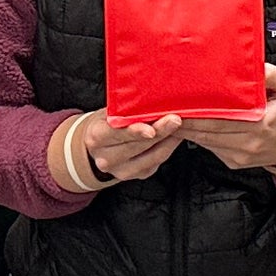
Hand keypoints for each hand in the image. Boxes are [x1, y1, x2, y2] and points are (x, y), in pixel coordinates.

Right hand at [63, 110, 184, 188]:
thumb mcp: (109, 111)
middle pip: (138, 145)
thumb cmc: (107, 122)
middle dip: (159, 131)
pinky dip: (169, 146)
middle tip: (175, 119)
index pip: (115, 134)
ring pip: (153, 155)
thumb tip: (148, 100)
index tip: (151, 130)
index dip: (134, 132)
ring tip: (180, 124)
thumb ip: (125, 110)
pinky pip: (159, 160)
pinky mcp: (138, 174)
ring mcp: (121, 170)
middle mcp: (106, 158)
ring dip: (169, 139)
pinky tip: (175, 135)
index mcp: (96, 138)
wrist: (100, 144)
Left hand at [171, 67, 275, 174]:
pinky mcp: (234, 162)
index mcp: (261, 123)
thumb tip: (253, 64)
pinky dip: (197, 137)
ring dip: (186, 130)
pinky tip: (187, 125)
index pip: (221, 119)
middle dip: (184, 121)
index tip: (180, 103)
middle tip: (164, 108)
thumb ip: (271, 74)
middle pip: (207, 132)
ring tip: (168, 115)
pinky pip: (210, 148)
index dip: (198, 112)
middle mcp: (249, 142)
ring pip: (205, 142)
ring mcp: (240, 155)